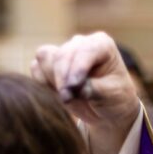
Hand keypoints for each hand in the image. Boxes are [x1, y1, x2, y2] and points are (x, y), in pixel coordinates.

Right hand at [32, 32, 140, 153]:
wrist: (106, 110)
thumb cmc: (115, 99)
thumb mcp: (112, 96)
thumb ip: (94, 90)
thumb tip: (76, 88)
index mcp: (101, 44)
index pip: (84, 51)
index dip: (77, 68)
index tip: (73, 87)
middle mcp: (80, 43)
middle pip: (62, 54)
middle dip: (62, 78)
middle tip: (67, 99)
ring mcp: (64, 51)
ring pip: (46, 58)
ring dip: (52, 80)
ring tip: (67, 97)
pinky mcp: (49, 63)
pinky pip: (37, 68)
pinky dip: (42, 82)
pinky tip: (58, 94)